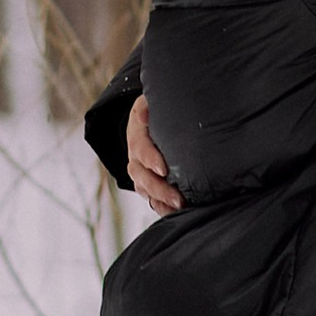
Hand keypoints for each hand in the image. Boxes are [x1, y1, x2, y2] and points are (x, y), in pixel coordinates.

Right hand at [127, 94, 182, 216]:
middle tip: (179, 198)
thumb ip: (147, 106)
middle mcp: (135, 157)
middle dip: (159, 188)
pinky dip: (162, 208)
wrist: (148, 123)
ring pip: (145, 190)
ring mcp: (140, 173)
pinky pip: (152, 199)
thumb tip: (143, 115)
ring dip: (162, 201)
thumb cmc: (155, 111)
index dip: (149, 159)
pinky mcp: (147, 184)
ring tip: (181, 208)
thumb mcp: (150, 102)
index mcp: (136, 135)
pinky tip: (177, 214)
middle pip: (142, 176)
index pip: (140, 148)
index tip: (163, 169)